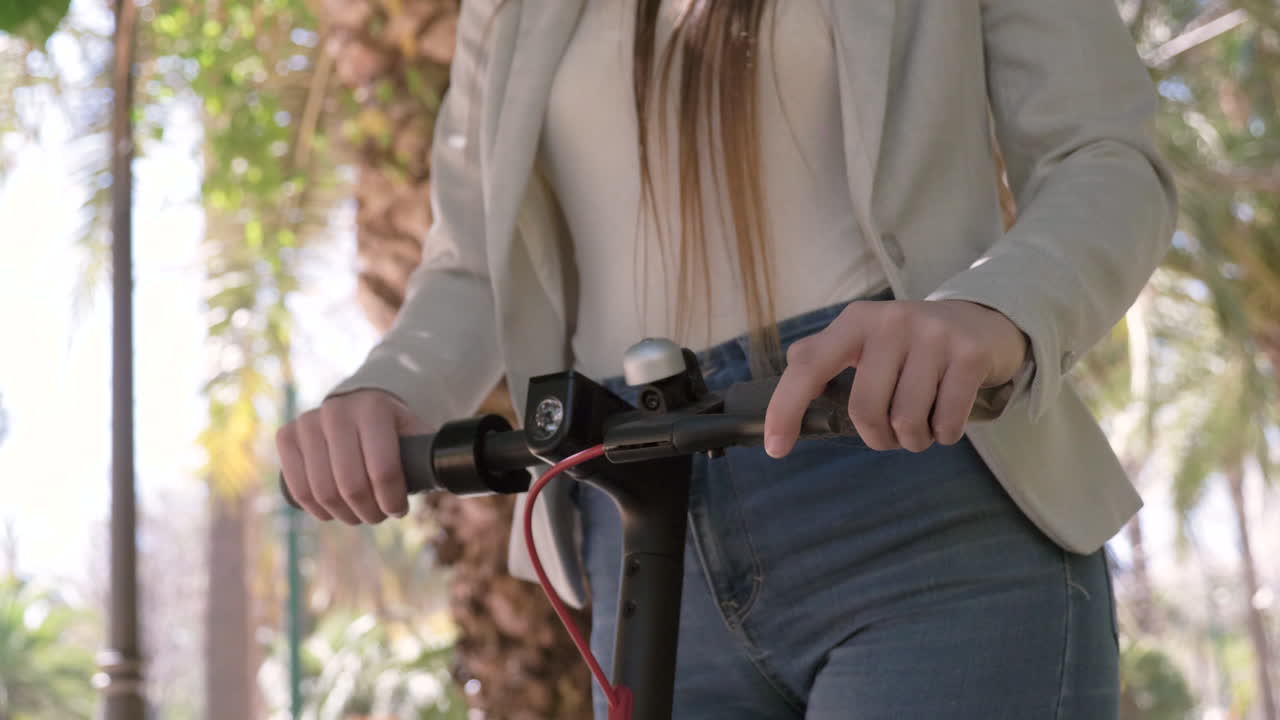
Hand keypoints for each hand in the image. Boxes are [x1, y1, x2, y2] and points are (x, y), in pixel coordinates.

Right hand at [276, 389, 431, 523]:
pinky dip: (317, 509)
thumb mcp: (416, 435)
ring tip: (359, 515)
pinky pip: (298, 488)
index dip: (392, 501)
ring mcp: (308, 422)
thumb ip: (431, 456)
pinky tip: (332, 511)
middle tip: (379, 516)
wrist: (358, 406)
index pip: (384, 470)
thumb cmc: (394, 430)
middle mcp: (337, 411)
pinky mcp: (287, 436)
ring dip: (344, 514)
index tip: (399, 510)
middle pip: (351, 486)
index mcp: (374, 408)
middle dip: (369, 512)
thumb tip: (457, 479)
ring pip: (323, 491)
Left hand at [764, 300, 1028, 455]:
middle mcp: (892, 322)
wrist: (984, 321)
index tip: (776, 448)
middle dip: (877, 438)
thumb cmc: (912, 344)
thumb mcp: (865, 337)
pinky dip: (945, 435)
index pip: (809, 366)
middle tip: (890, 435)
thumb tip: (787, 376)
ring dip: (914, 440)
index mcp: (856, 321)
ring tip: (921, 429)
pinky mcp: (970, 354)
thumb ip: (824, 355)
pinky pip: (947, 422)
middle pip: (865, 409)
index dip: (787, 408)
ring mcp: (934, 335)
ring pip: (908, 421)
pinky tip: (946, 423)